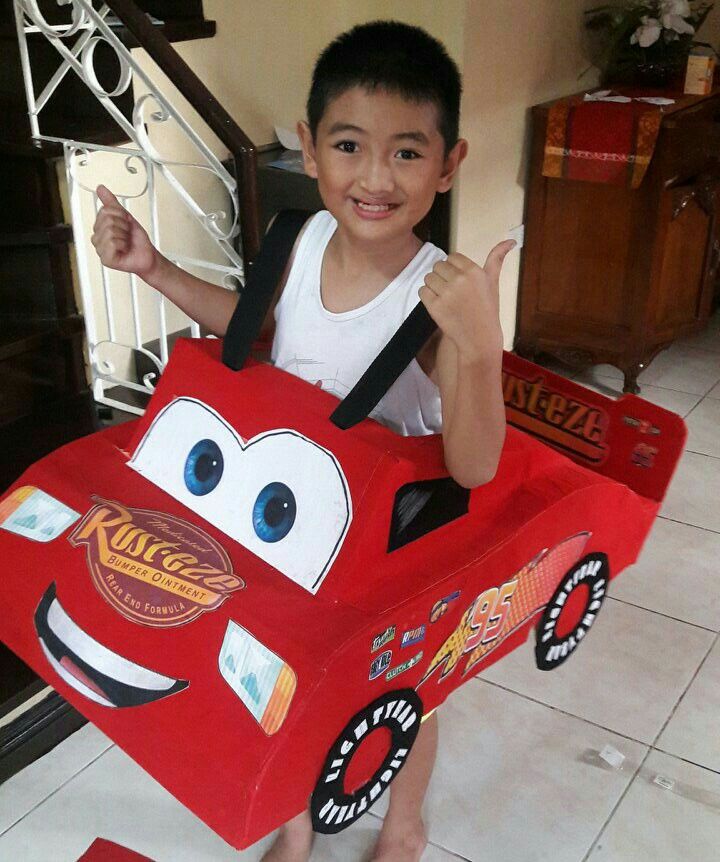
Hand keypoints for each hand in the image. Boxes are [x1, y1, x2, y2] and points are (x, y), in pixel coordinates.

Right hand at [90, 185, 158, 278]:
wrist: (148, 255)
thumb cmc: (137, 240)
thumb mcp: (125, 217)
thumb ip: (111, 203)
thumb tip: (100, 188)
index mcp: (99, 228)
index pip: (105, 211)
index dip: (120, 215)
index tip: (126, 224)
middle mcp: (97, 239)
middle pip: (107, 220)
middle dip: (123, 225)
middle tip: (127, 234)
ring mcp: (100, 250)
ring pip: (110, 231)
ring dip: (124, 236)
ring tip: (127, 242)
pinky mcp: (106, 260)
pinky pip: (112, 243)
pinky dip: (123, 245)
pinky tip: (125, 250)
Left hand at [418, 241, 515, 362]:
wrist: (479, 339)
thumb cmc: (487, 310)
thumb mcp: (493, 282)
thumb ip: (497, 259)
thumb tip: (511, 240)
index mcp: (474, 271)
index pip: (451, 257)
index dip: (453, 269)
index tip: (460, 282)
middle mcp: (459, 280)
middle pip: (438, 266)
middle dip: (442, 277)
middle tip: (452, 292)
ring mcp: (446, 293)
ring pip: (428, 277)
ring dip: (433, 286)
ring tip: (446, 299)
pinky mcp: (434, 306)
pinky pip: (422, 291)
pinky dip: (427, 297)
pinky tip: (439, 305)